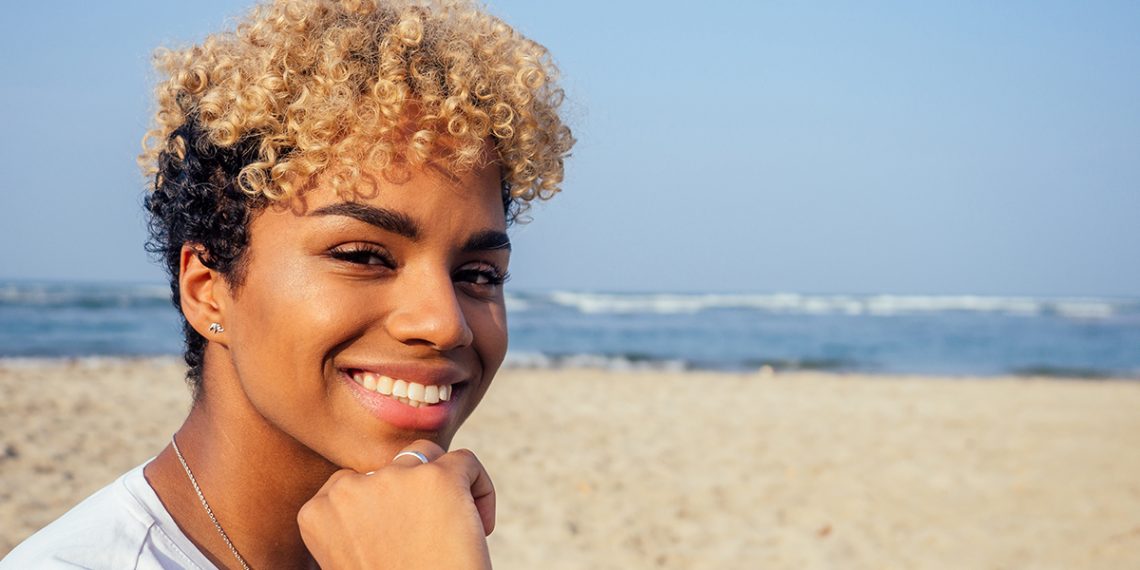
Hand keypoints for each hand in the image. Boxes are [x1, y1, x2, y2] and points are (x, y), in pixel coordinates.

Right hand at [298, 440, 495, 568]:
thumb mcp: (354, 558)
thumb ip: (358, 522)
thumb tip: (382, 489)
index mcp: (317, 511)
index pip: (357, 483)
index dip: (386, 509)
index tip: (401, 543)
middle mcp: (349, 488)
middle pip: (393, 467)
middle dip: (414, 496)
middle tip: (428, 541)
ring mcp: (394, 478)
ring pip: (429, 457)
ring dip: (445, 489)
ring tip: (455, 531)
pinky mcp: (439, 478)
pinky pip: (467, 462)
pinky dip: (481, 490)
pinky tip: (482, 527)